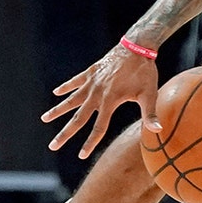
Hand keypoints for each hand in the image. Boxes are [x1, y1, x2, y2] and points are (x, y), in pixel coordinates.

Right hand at [41, 44, 160, 158]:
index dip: (90, 142)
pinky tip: (56, 93)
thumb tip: (157, 130)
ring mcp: (92, 82)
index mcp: (110, 101)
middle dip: (65, 133)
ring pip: (71, 99)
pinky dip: (66, 87)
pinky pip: (75, 81)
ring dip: (58, 110)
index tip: (81, 155)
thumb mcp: (150, 94)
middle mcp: (97, 93)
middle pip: (78, 118)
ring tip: (44, 119)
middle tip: (52, 146)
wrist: (137, 47)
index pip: (99, 127)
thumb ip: (150, 113)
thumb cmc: (145, 72)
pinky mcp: (91, 71)